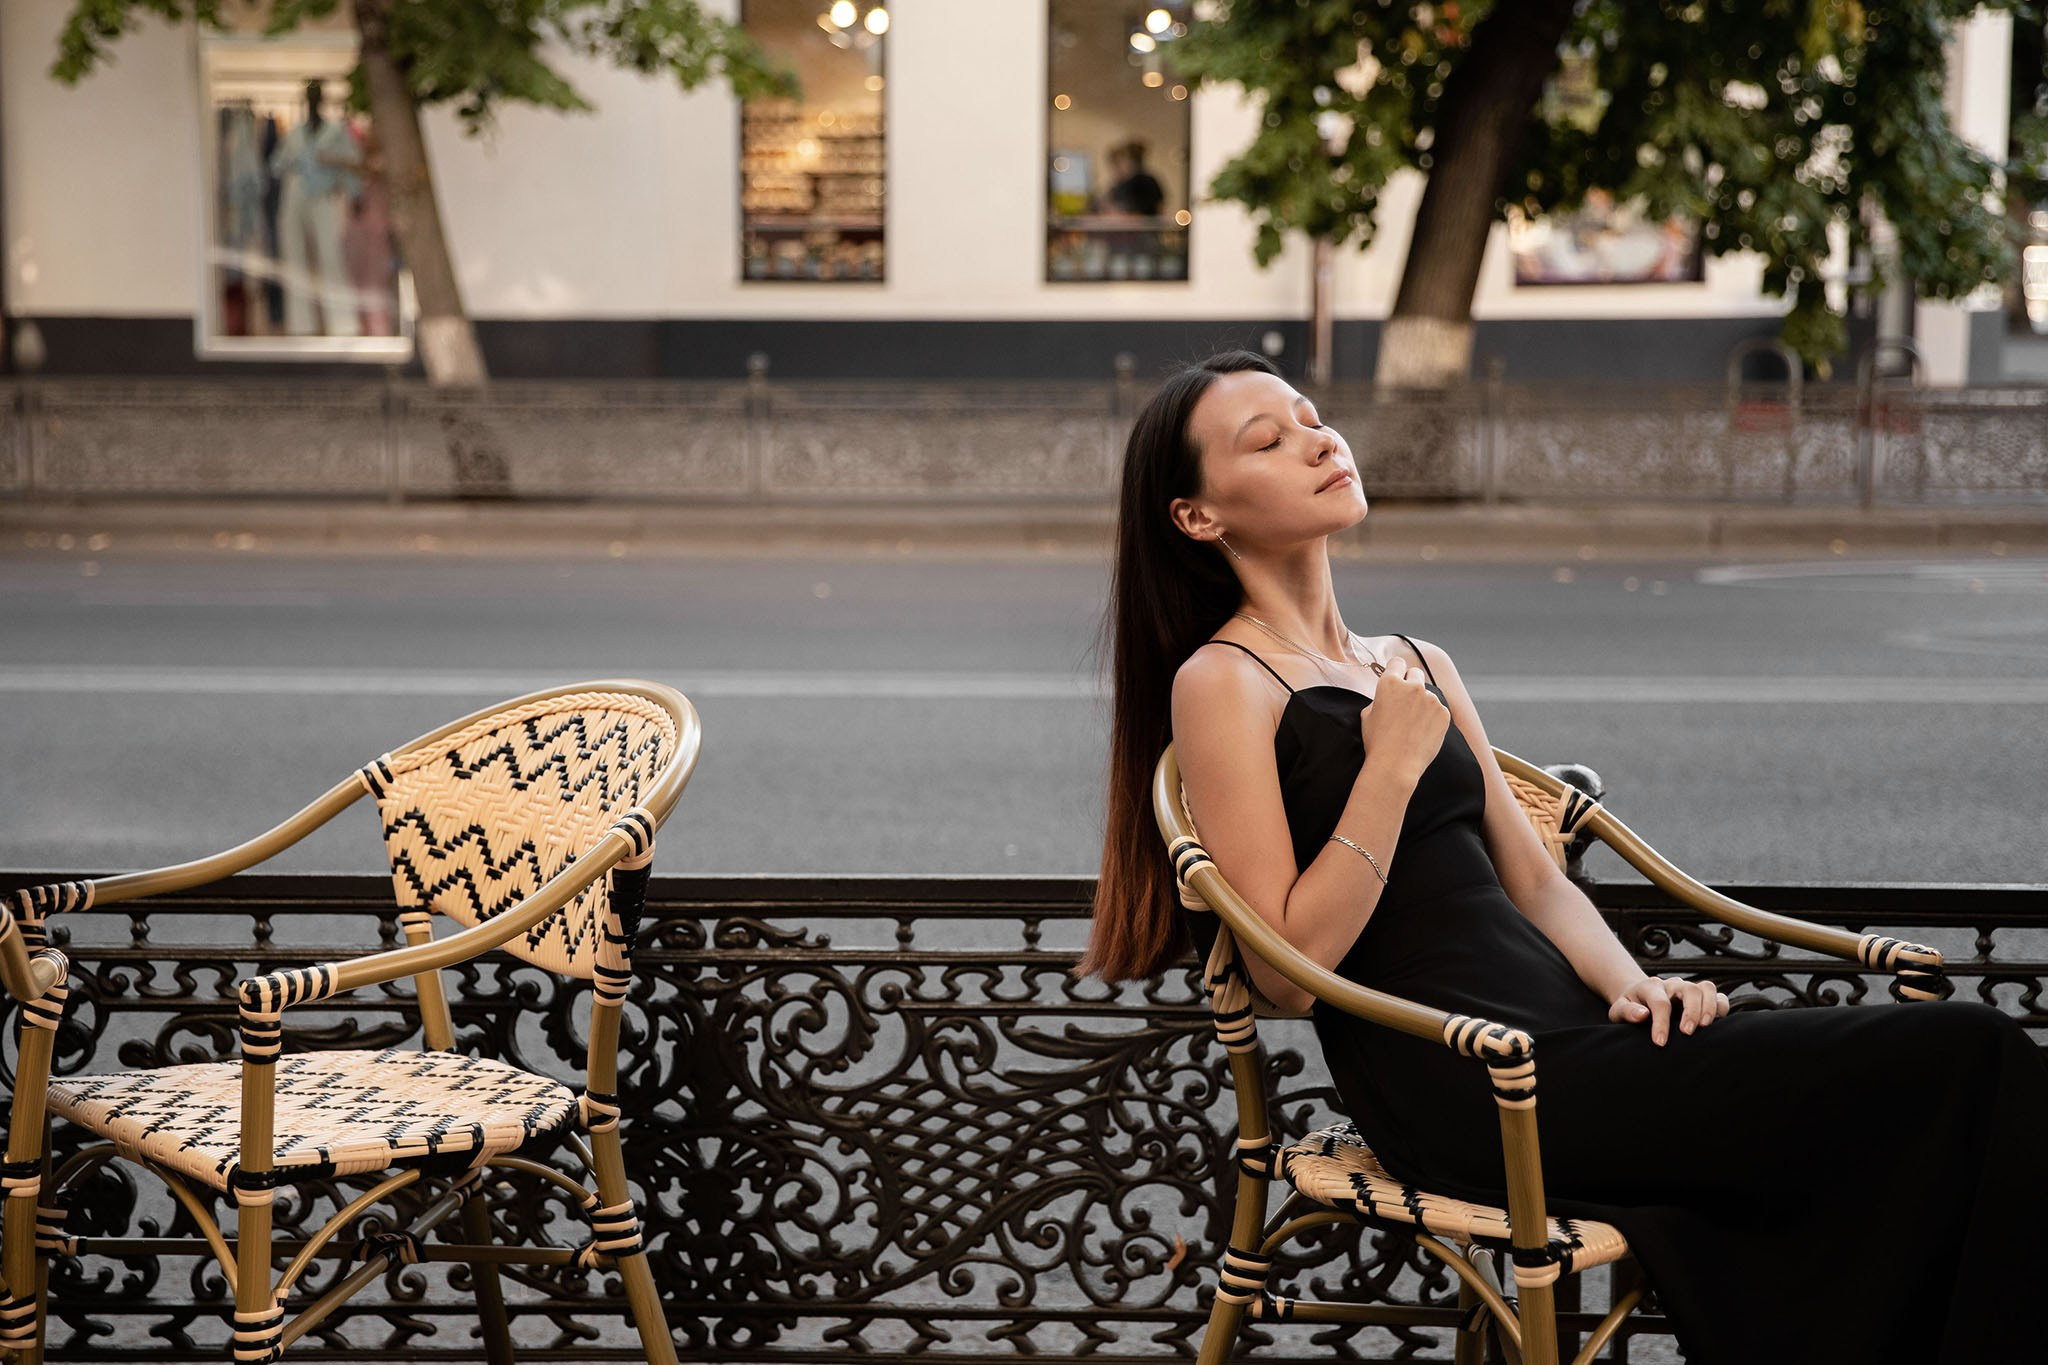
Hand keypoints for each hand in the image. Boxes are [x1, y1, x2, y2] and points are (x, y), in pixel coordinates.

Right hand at [1359, 662, 1448, 785]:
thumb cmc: (1377, 741)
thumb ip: (1379, 698)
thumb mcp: (1367, 714)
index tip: (1397, 676)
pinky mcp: (1444, 713)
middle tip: (1405, 701)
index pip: (1397, 663)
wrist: (1396, 765)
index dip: (1396, 670)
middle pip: (1415, 673)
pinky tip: (1422, 731)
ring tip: (1413, 724)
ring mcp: (1431, 699)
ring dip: (1422, 703)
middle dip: (1411, 683)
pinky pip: (1438, 709)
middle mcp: (1412, 686)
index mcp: (1390, 683)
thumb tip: (1388, 695)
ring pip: (1427, 694)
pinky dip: (1432, 717)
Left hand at [1609, 974, 1728, 1044]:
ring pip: (1707, 988)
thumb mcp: (1618, 1010)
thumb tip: (1642, 1014)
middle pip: (1689, 989)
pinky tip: (1717, 1024)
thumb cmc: (1630, 1007)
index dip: (1661, 1023)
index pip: (1659, 1002)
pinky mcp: (1702, 997)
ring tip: (1705, 1027)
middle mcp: (1673, 984)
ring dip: (1710, 1007)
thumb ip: (1627, 1011)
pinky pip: (1719, 996)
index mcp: (1651, 987)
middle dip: (1691, 1012)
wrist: (1639, 998)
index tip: (1660, 1042)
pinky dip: (1722, 1008)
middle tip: (1687, 1033)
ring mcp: (1688, 989)